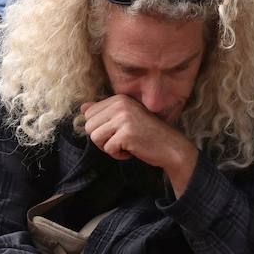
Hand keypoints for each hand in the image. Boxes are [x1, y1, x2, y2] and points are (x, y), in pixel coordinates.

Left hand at [80, 94, 197, 172]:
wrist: (170, 146)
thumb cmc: (147, 133)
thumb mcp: (125, 118)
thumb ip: (104, 111)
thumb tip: (82, 107)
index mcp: (119, 99)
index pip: (89, 114)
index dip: (100, 128)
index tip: (116, 131)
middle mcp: (120, 105)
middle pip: (89, 127)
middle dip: (102, 139)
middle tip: (120, 140)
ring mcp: (123, 119)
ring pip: (95, 138)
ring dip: (109, 147)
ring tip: (125, 145)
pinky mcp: (126, 134)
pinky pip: (108, 149)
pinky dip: (118, 155)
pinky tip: (132, 150)